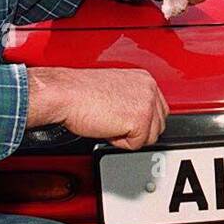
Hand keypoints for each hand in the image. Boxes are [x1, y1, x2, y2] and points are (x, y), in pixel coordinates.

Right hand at [27, 66, 168, 150]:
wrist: (65, 94)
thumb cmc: (80, 91)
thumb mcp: (115, 89)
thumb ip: (132, 99)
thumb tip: (136, 114)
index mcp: (144, 79)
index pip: (158, 109)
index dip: (142, 121)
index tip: (128, 122)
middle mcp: (149, 89)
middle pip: (157, 125)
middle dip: (137, 131)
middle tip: (114, 123)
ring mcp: (146, 104)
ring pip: (149, 137)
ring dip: (129, 136)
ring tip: (109, 123)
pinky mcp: (140, 121)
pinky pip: (136, 145)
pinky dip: (120, 142)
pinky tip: (107, 128)